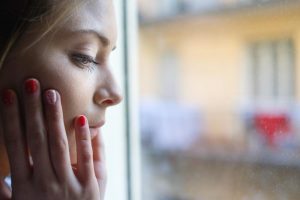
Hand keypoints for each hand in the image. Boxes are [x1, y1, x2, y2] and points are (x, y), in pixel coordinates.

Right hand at [0, 79, 106, 199]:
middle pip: (36, 139)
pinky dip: (84, 139)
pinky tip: (81, 119)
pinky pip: (87, 158)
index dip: (11, 118)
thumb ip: (3, 191)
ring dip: (55, 116)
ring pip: (59, 144)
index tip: (8, 95)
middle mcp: (44, 182)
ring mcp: (68, 185)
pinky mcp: (91, 188)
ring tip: (51, 93)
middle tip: (31, 83)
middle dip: (33, 109)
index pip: (15, 144)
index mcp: (23, 186)